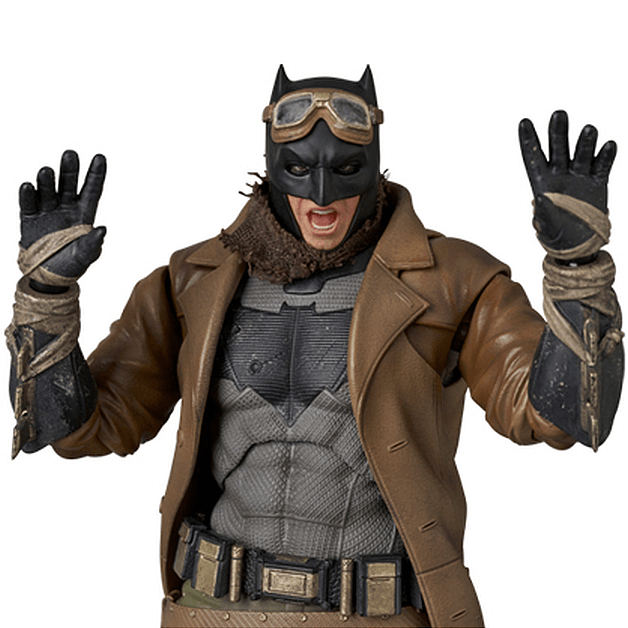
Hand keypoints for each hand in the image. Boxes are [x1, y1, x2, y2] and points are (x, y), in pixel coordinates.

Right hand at [19, 150, 106, 284]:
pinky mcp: (30, 218)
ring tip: (47, 171)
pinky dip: (28, 195)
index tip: (100, 157)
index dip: (96, 174)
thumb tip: (102, 230)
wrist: (48, 276)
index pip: (92, 190)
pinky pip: (28, 204)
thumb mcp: (85, 256)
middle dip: (69, 170)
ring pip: (48, 190)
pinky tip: (28, 186)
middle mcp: (66, 207)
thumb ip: (93, 244)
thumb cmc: (72, 264)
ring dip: (47, 181)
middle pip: (69, 184)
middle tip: (70, 154)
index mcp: (84, 214)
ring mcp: (47, 211)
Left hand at [518, 110, 615, 257]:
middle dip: (558, 132)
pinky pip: (602, 166)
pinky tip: (608, 146)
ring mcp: (579, 176)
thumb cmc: (555, 233)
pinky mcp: (597, 182)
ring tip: (588, 130)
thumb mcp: (546, 223)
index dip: (528, 140)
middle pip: (558, 148)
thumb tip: (544, 199)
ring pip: (582, 153)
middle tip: (558, 115)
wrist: (578, 243)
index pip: (533, 156)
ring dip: (585, 142)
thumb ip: (544, 211)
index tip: (523, 122)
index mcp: (541, 181)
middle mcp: (560, 174)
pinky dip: (606, 156)